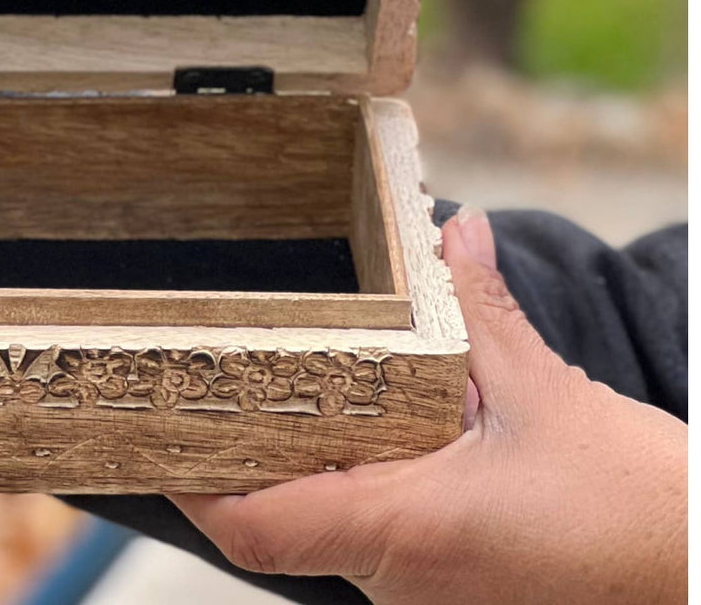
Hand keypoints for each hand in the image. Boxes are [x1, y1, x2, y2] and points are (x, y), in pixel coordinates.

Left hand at [174, 206, 686, 604]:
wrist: (698, 578)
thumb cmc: (637, 513)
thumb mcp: (547, 395)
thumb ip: (481, 309)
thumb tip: (453, 231)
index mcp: (410, 531)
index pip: (257, 527)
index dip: (193, 483)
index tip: (153, 430)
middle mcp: (402, 577)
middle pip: (275, 521)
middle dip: (234, 452)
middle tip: (198, 378)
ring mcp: (424, 590)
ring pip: (320, 526)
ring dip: (294, 460)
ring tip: (261, 382)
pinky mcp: (447, 584)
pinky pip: (366, 532)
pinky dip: (343, 475)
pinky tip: (347, 418)